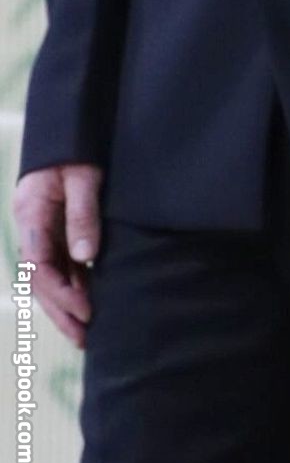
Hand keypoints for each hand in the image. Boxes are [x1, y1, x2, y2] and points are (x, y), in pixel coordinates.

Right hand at [12, 163, 102, 347]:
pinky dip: (71, 283)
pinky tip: (86, 300)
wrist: (69, 125)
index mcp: (31, 214)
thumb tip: (86, 256)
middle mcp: (30, 226)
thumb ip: (83, 214)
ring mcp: (40, 227)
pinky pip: (59, 261)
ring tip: (84, 331)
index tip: (86, 309)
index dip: (61, 292)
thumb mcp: (84, 176)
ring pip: (48, 275)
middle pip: (40, 278)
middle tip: (84, 337)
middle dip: (60, 310)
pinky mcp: (53, 226)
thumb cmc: (77, 146)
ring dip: (64, 303)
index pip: (40, 265)